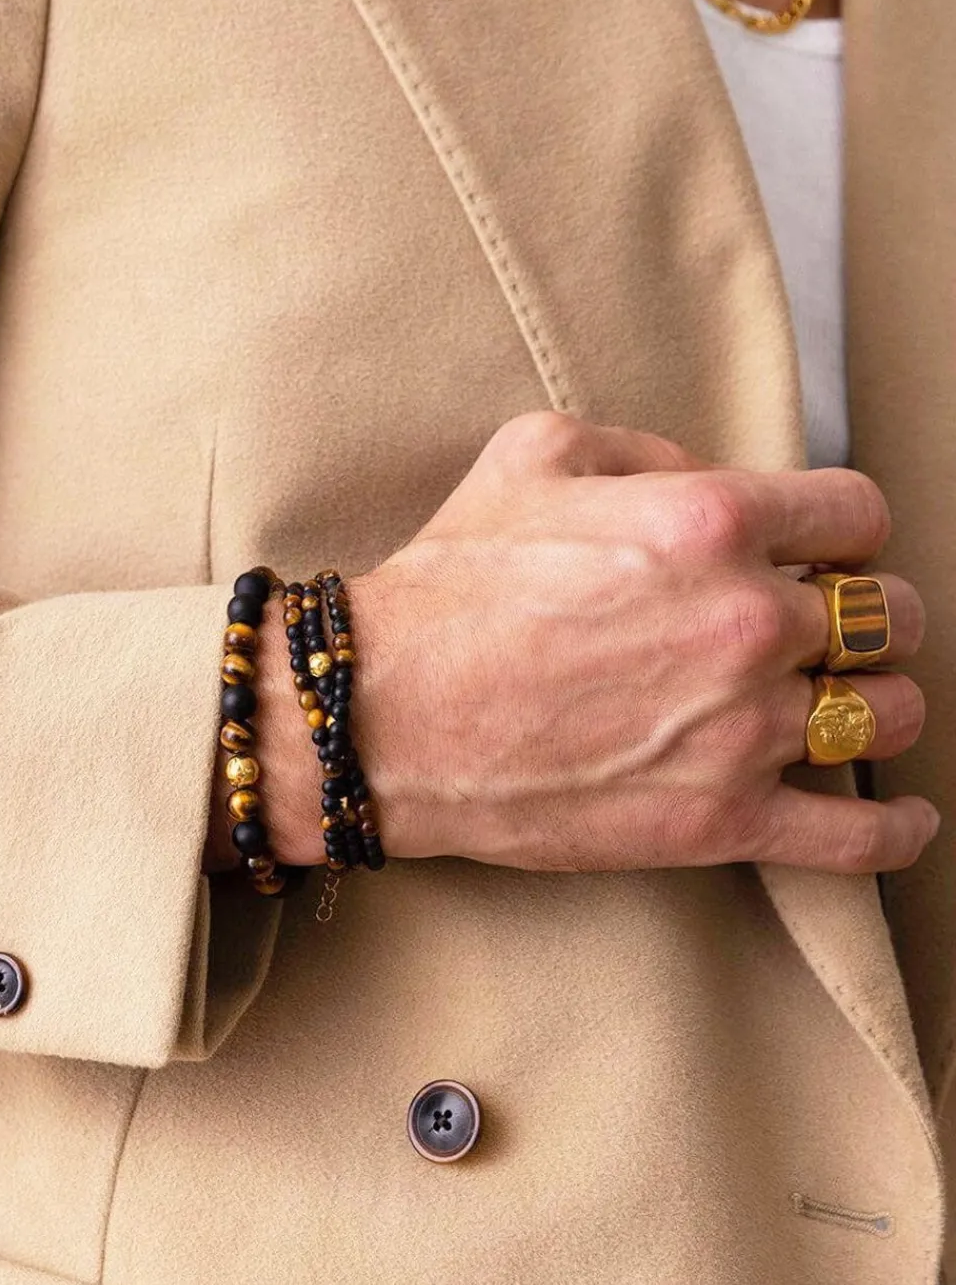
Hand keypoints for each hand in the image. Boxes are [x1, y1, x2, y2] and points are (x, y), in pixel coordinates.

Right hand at [347, 411, 938, 875]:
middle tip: (829, 628)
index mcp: (711, 521)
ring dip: (878, 705)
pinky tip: (899, 820)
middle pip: (888, 618)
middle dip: (868, 616)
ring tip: (843, 705)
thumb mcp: (534, 456)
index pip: (857, 515)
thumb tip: (704, 477)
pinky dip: (891, 831)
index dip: (847, 530)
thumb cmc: (451, 582)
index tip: (828, 551)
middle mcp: (746, 622)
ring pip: (889, 716)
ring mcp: (740, 730)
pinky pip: (855, 838)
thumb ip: (645, 447)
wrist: (384, 712)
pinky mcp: (718, 821)